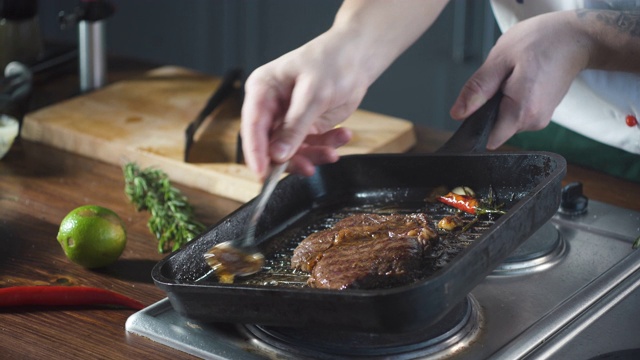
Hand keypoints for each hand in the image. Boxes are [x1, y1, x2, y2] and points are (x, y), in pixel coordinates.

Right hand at [241, 31, 368, 178]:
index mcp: (263, 89)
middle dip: (291, 159)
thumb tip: (277, 155)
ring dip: (313, 155)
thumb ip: (295, 127)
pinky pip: (310, 147)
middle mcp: (271, 106)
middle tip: (309, 167)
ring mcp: (288, 118)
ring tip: (332, 151)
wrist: (357, 57)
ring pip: (291, 151)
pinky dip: (326, 147)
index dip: (256, 153)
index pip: (252, 127)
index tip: (263, 174)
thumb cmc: (333, 62)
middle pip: (270, 145)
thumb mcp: (314, 94)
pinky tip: (342, 136)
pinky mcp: (305, 127)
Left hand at [449, 11, 590, 148]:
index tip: (475, 108)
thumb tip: (458, 113)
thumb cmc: (541, 42)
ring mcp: (540, 119)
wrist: (576, 38)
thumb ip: (478, 89)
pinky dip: (513, 99)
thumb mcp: (500, 60)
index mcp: (521, 112)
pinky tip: (521, 80)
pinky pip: (517, 113)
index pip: (488, 138)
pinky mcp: (543, 114)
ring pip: (506, 119)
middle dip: (489, 107)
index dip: (475, 126)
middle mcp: (533, 122)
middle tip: (500, 80)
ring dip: (502, 101)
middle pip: (496, 127)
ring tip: (514, 76)